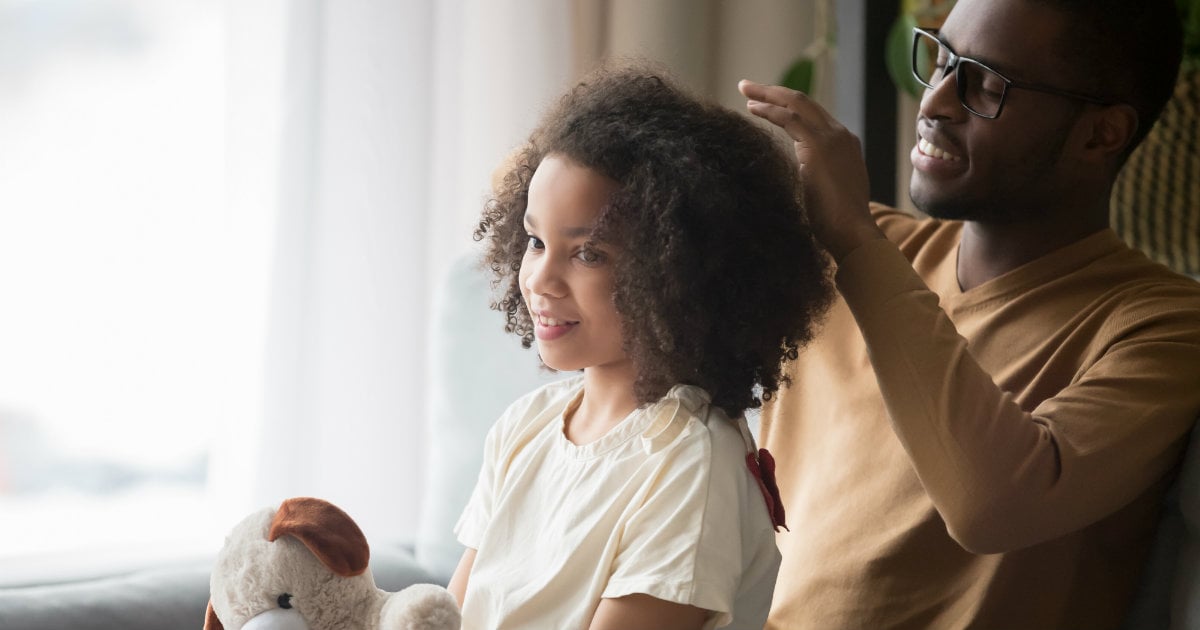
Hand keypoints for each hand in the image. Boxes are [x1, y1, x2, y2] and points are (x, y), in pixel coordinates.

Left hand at [738, 80, 884, 261]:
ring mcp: (831, 137)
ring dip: (767, 95)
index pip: (813, 116)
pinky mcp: (817, 145)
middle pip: (804, 102)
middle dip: (774, 92)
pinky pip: (788, 118)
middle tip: (748, 86)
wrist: (852, 231)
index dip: (788, 107)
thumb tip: (801, 176)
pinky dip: (768, 110)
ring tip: (745, 89)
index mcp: (845, 144)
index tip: (767, 104)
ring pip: (795, 103)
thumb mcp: (828, 190)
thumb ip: (817, 175)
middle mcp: (840, 134)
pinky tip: (751, 108)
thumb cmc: (838, 222)